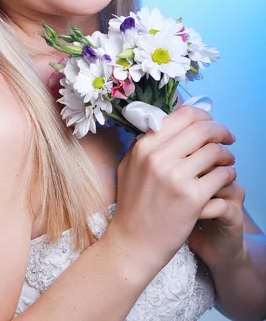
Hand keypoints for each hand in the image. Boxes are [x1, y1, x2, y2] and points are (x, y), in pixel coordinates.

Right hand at [108, 105, 236, 273]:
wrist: (134, 243)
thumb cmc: (132, 205)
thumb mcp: (129, 165)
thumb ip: (147, 143)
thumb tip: (167, 122)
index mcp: (144, 146)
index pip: (182, 116)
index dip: (203, 116)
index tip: (210, 123)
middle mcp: (159, 157)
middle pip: (202, 129)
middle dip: (221, 131)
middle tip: (228, 139)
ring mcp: (176, 177)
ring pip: (215, 151)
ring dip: (226, 154)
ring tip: (227, 162)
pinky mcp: (193, 198)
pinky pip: (221, 175)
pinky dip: (228, 174)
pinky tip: (225, 178)